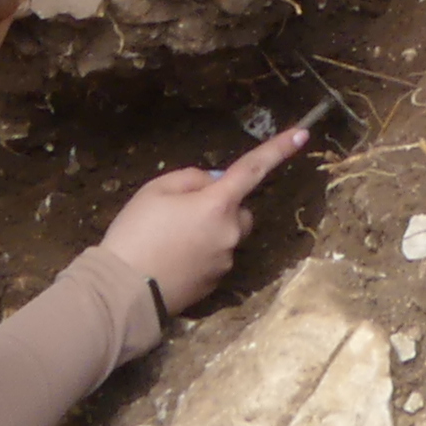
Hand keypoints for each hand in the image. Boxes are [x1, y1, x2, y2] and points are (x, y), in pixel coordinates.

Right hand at [99, 125, 309, 316]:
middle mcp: (231, 233)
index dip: (278, 149)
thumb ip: (192, 179)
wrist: (123, 292)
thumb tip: (212, 184)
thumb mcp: (156, 190)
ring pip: (227, 236)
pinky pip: (216, 258)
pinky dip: (201, 254)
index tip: (303, 133)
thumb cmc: (136, 233)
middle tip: (181, 211)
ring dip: (210, 231)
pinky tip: (172, 259)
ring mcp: (225, 262)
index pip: (254, 169)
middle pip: (239, 210)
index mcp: (219, 205)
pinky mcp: (216, 284)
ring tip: (170, 239)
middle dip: (221, 206)